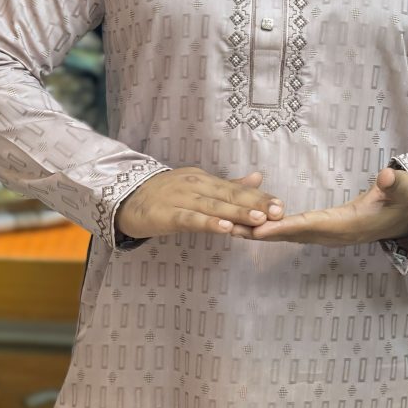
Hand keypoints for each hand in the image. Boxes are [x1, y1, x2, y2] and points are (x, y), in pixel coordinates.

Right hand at [115, 168, 283, 239]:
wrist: (127, 198)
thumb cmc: (166, 195)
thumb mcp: (199, 187)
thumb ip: (228, 186)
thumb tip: (259, 179)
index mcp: (206, 181)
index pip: (237, 190)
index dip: (259, 198)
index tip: (280, 206)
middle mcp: (197, 186)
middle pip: (230, 196)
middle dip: (255, 204)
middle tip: (277, 212)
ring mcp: (182, 199)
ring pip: (214, 207)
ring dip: (237, 213)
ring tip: (259, 219)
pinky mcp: (168, 214)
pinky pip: (191, 219)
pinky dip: (208, 223)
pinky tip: (224, 228)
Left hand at [234, 167, 407, 246]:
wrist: (406, 218)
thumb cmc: (402, 201)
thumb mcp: (402, 191)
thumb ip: (394, 185)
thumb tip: (386, 177)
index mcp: (346, 224)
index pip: (309, 226)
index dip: (283, 228)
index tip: (257, 231)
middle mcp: (331, 234)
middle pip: (289, 235)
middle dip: (259, 233)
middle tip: (228, 229)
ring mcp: (326, 234)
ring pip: (287, 235)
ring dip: (260, 232)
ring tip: (229, 227)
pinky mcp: (323, 230)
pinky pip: (292, 231)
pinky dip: (271, 228)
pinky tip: (253, 224)